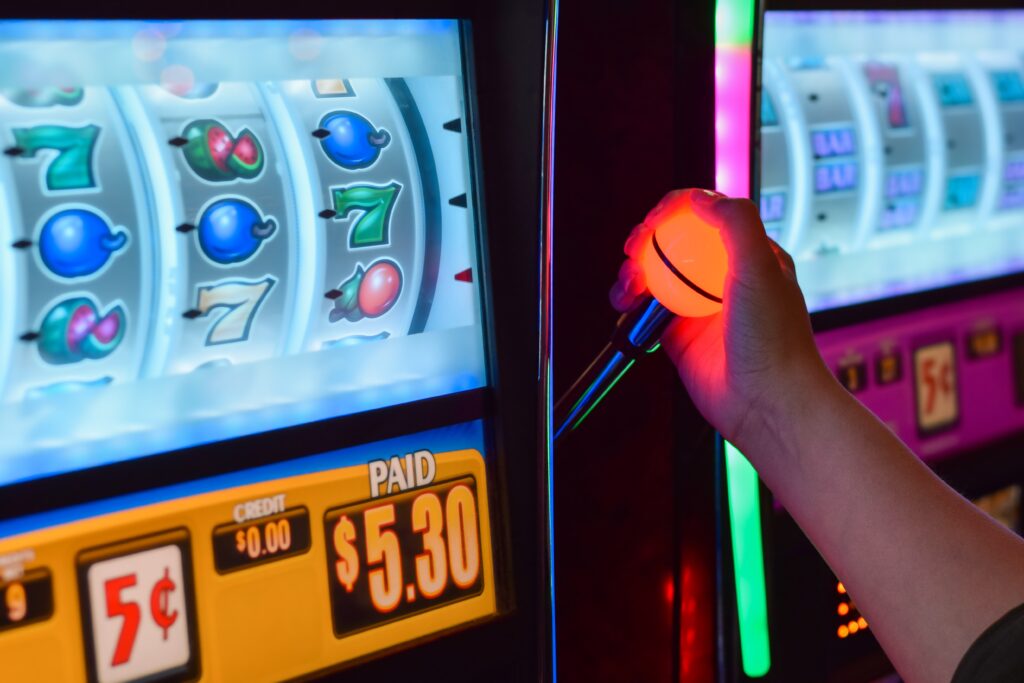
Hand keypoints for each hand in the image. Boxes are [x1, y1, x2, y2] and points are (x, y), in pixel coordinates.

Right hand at [610, 189, 829, 446]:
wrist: (767, 404)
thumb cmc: (775, 341)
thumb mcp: (760, 268)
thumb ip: (735, 224)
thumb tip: (699, 198)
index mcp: (750, 255)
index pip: (706, 214)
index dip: (674, 210)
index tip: (654, 222)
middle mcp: (722, 278)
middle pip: (673, 241)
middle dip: (646, 238)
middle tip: (634, 248)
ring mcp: (699, 306)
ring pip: (654, 274)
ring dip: (632, 271)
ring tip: (627, 284)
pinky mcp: (678, 335)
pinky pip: (646, 311)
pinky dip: (629, 304)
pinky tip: (626, 305)